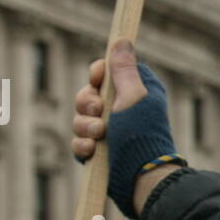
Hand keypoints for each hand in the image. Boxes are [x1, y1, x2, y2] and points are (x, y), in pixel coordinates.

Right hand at [71, 39, 177, 219]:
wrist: (141, 180)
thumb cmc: (141, 136)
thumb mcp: (133, 97)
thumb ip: (124, 70)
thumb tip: (122, 39)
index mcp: (137, 92)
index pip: (106, 72)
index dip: (97, 75)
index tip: (98, 81)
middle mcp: (123, 110)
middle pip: (87, 94)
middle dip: (87, 104)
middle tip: (99, 113)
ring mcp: (110, 132)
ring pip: (80, 119)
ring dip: (85, 127)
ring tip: (100, 137)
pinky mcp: (100, 152)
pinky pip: (79, 141)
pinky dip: (82, 146)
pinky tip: (93, 152)